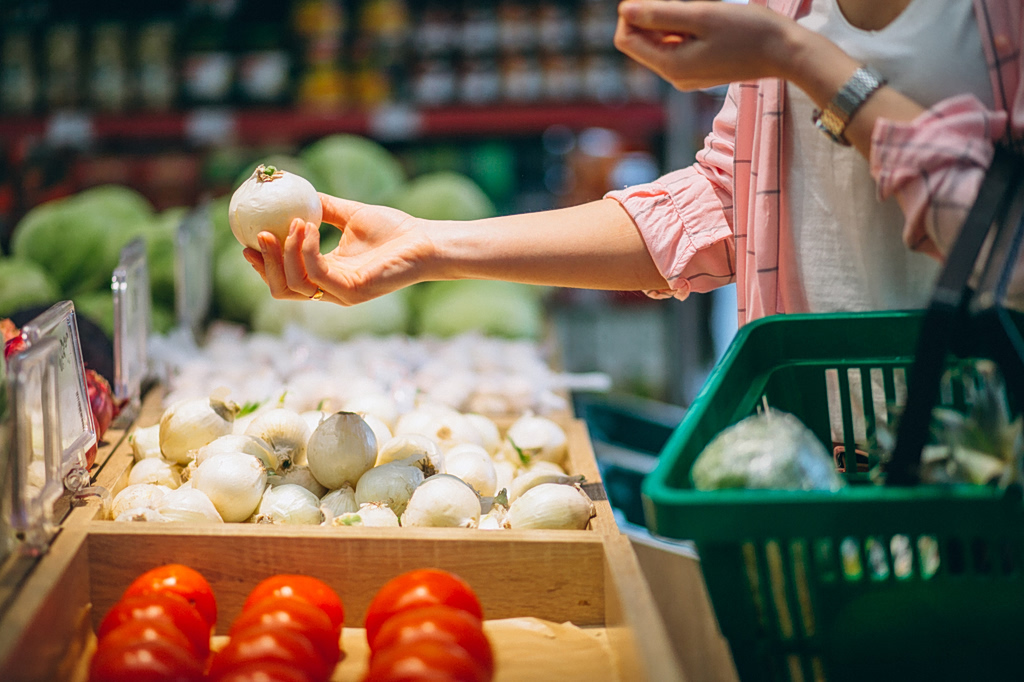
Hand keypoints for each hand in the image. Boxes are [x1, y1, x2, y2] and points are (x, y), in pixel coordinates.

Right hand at [243, 194, 435, 304]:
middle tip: (257, 235)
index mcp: (328, 276)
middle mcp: (331, 290)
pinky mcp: (352, 291)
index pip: (286, 279)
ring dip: (285, 252)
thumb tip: (297, 190)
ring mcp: (341, 294)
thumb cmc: (395, 230)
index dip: (262, 264)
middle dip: (264, 264)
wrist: (425, 241)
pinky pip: (316, 272)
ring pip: (294, 284)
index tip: (247, 239)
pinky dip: (305, 249)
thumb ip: (323, 208)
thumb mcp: (350, 215)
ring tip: (290, 223)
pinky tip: (306, 226)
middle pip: (282, 289)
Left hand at [614, 1, 799, 90]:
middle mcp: (673, 77)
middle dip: (651, 16)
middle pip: (639, 42)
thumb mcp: (702, 16)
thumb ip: (661, 14)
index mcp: (671, 66)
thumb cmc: (748, 31)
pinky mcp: (697, 71)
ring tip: (698, 12)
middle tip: (684, 3)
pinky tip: (703, 21)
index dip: (632, 13)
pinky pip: (676, 47)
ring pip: (658, 43)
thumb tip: (625, 10)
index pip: (626, 39)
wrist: (784, 53)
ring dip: (668, 21)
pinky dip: (681, 30)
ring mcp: (685, 76)